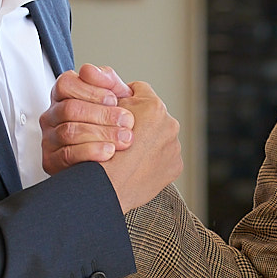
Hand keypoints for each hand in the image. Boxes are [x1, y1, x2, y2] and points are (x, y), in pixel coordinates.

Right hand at [42, 63, 133, 174]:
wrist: (118, 161)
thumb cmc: (114, 126)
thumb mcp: (117, 99)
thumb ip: (107, 81)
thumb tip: (90, 70)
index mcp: (64, 96)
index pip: (66, 84)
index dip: (91, 91)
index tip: (114, 99)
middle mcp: (53, 115)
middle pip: (69, 109)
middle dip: (102, 115)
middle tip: (127, 121)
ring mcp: (49, 138)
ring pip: (69, 132)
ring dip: (101, 133)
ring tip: (124, 138)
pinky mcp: (51, 161)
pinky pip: (66, 155)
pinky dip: (91, 152)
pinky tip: (109, 151)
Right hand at [101, 82, 181, 212]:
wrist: (107, 187)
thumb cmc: (100, 151)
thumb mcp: (101, 114)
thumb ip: (113, 99)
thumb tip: (116, 93)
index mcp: (153, 106)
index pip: (139, 89)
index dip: (124, 98)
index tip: (116, 107)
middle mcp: (169, 123)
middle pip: (151, 114)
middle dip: (139, 121)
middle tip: (121, 133)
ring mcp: (174, 146)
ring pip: (159, 136)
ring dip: (147, 142)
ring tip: (128, 153)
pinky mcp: (175, 166)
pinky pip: (164, 157)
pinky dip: (153, 160)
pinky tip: (137, 166)